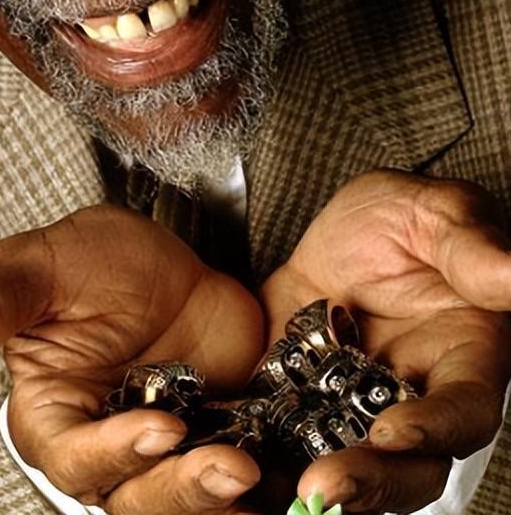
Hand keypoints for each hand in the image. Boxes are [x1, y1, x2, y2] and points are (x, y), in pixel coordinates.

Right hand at [0, 204, 266, 512]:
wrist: (174, 257)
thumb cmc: (96, 260)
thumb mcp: (45, 268)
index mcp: (54, 415)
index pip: (73, 459)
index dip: (112, 454)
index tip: (160, 425)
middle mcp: (104, 445)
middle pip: (131, 499)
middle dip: (176, 489)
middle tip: (225, 464)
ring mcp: (162, 448)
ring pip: (177, 504)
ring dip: (213, 496)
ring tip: (247, 467)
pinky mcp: (215, 442)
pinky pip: (227, 487)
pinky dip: (252, 488)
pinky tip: (273, 466)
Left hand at [261, 169, 510, 514]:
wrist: (345, 227)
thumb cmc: (409, 219)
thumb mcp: (438, 215)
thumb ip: (472, 250)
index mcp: (462, 359)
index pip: (462, 412)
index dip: (434, 429)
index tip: (394, 431)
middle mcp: (412, 398)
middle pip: (406, 465)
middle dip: (369, 481)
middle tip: (324, 485)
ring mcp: (354, 406)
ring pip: (344, 462)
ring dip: (315, 481)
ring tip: (277, 489)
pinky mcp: (300, 401)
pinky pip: (284, 438)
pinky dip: (262, 456)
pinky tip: (229, 462)